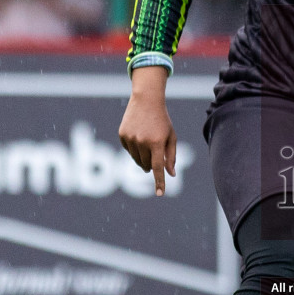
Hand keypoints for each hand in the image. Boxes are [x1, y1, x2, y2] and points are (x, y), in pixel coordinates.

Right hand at [117, 66, 176, 196]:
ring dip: (142, 158)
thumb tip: (170, 174)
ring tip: (147, 143)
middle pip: (146, 165)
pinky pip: (128, 150)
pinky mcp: (122, 135)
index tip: (160, 194)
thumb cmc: (162, 120)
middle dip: (151, 164)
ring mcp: (130, 139)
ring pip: (136, 160)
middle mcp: (142, 142)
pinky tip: (138, 136)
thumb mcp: (171, 136)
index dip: (159, 182)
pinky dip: (134, 148)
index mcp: (157, 143)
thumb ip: (171, 156)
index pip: (158, 168)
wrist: (146, 100)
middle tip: (154, 151)